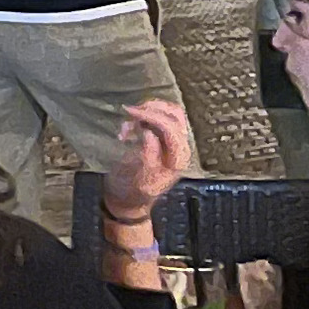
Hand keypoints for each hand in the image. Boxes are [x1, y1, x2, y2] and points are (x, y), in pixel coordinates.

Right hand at [99, 99, 190, 222]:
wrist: (128, 198)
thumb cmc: (132, 191)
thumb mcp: (140, 179)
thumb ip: (148, 158)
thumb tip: (149, 133)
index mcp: (178, 159)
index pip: (172, 129)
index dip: (152, 117)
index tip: (131, 113)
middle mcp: (180, 148)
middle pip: (175, 116)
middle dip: (151, 109)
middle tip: (129, 112)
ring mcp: (173, 141)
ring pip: (169, 112)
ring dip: (148, 109)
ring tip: (129, 121)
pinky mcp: (164, 137)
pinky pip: (159, 116)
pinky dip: (144, 114)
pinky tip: (129, 126)